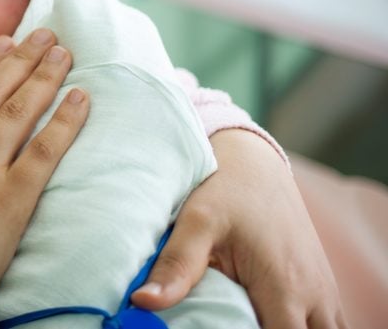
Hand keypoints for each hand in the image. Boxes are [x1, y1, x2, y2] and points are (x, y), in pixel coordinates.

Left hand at [131, 129, 345, 327]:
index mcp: (284, 287)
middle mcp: (314, 295)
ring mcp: (324, 291)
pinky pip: (329, 323)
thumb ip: (176, 265)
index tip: (226, 326)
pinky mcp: (322, 285)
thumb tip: (143, 301)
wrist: (254, 161)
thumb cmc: (225, 188)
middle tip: (230, 320)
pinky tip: (267, 318)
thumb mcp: (196, 222)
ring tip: (247, 319)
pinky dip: (304, 327)